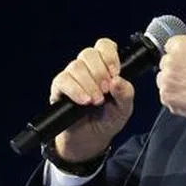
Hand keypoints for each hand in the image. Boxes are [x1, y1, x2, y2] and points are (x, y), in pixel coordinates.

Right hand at [49, 38, 134, 161]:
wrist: (91, 140)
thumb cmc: (108, 120)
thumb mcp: (124, 109)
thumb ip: (126, 93)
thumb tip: (117, 80)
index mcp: (104, 67)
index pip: (104, 46)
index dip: (109, 56)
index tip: (115, 73)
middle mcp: (87, 68)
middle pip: (88, 53)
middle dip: (100, 72)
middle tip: (106, 91)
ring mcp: (72, 77)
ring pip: (76, 66)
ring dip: (89, 84)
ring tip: (96, 101)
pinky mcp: (59, 89)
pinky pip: (63, 80)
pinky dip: (75, 90)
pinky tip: (84, 101)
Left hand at [157, 0, 185, 127]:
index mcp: (179, 45)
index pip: (172, 47)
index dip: (185, 55)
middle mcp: (170, 62)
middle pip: (167, 63)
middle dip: (179, 68)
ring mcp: (167, 81)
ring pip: (165, 79)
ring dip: (176, 83)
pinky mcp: (166, 98)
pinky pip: (166, 96)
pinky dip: (176, 98)